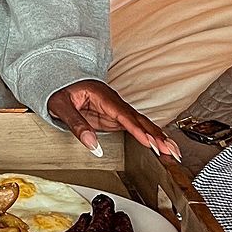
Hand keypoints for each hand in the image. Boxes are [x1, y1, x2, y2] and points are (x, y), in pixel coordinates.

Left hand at [47, 79, 180, 162]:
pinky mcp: (116, 117)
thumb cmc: (58, 90)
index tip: (149, 142)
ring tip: (173, 151)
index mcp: (102, 96)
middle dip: (156, 136)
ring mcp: (116, 109)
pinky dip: (151, 136)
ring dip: (158, 137)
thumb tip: (92, 145)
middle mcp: (114, 102)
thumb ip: (76, 125)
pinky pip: (137, 127)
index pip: (123, 115)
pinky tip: (161, 145)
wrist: (58, 80)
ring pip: (142, 123)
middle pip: (139, 120)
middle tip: (170, 151)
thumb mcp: (61, 106)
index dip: (138, 129)